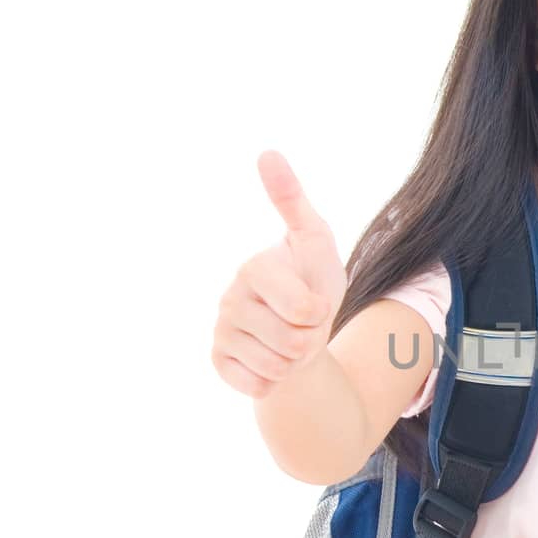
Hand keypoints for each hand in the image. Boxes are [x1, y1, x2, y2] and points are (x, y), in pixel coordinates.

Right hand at [211, 150, 348, 398]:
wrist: (300, 329)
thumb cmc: (311, 280)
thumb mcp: (315, 240)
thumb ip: (293, 200)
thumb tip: (267, 151)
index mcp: (253, 268)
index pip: (304, 310)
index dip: (320, 313)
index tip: (313, 301)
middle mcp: (228, 298)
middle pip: (293, 343)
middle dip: (309, 339)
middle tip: (301, 323)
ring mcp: (220, 331)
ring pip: (277, 368)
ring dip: (293, 362)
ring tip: (288, 340)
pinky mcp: (218, 362)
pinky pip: (257, 386)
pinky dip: (273, 381)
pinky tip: (268, 360)